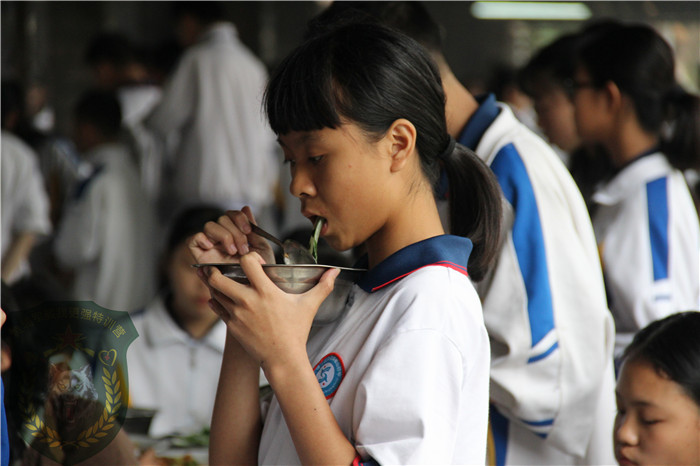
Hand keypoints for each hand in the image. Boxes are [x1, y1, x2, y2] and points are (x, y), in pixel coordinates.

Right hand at [189, 206, 274, 264]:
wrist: (253, 290)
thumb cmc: (260, 272)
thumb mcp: (260, 248)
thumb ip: (253, 228)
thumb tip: (246, 207)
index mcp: (236, 234)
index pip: (231, 214)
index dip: (239, 218)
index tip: (248, 231)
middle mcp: (222, 238)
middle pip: (221, 219)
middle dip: (234, 232)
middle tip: (243, 249)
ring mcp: (211, 247)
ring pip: (209, 226)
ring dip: (223, 236)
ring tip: (232, 252)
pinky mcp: (201, 257)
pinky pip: (193, 240)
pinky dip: (201, 239)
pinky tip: (213, 247)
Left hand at [200, 252, 339, 370]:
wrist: (283, 359)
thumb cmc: (296, 331)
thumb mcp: (309, 306)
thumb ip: (323, 286)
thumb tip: (335, 272)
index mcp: (265, 291)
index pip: (247, 262)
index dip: (249, 257)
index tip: (255, 262)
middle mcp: (247, 301)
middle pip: (217, 278)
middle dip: (216, 270)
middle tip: (221, 267)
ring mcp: (237, 314)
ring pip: (214, 292)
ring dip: (215, 285)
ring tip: (222, 281)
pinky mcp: (232, 326)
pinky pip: (217, 308)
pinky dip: (216, 301)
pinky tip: (221, 298)